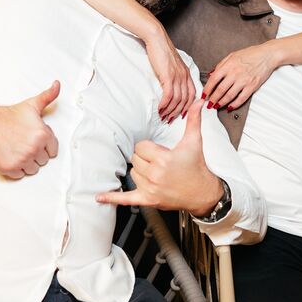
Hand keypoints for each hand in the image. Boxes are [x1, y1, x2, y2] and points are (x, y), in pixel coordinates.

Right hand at [0, 81, 60, 178]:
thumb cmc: (9, 115)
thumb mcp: (31, 105)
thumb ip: (48, 96)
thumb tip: (57, 84)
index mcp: (42, 134)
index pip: (53, 150)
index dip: (44, 144)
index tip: (34, 138)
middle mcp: (33, 149)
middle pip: (43, 160)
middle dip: (36, 152)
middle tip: (24, 141)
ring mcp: (21, 160)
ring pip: (33, 169)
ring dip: (27, 161)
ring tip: (18, 148)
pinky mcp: (10, 168)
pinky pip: (20, 175)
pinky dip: (16, 168)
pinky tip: (11, 154)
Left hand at [96, 99, 221, 215]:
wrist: (202, 193)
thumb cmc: (197, 167)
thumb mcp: (194, 142)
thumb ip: (194, 120)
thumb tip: (198, 102)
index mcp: (163, 159)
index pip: (141, 147)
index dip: (149, 147)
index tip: (159, 151)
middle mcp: (155, 175)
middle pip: (135, 159)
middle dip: (145, 158)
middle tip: (158, 161)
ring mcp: (150, 189)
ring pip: (132, 173)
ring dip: (140, 171)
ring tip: (156, 172)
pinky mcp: (148, 200)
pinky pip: (126, 199)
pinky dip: (112, 198)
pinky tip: (99, 197)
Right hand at [144, 31, 193, 122]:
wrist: (157, 39)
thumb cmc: (162, 50)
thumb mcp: (172, 63)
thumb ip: (174, 73)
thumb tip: (171, 83)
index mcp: (186, 73)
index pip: (192, 94)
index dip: (189, 106)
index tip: (183, 114)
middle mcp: (184, 76)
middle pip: (186, 100)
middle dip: (179, 112)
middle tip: (171, 119)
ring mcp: (177, 76)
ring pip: (178, 100)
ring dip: (170, 110)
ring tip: (163, 116)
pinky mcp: (168, 76)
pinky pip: (169, 95)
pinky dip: (165, 104)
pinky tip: (160, 109)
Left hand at [202, 42, 277, 110]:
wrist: (267, 55)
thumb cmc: (250, 54)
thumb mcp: (232, 55)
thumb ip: (221, 65)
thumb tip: (211, 75)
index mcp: (229, 65)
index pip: (214, 79)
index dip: (207, 89)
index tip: (203, 95)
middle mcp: (235, 73)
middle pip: (220, 89)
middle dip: (213, 99)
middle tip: (208, 104)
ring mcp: (244, 80)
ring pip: (229, 95)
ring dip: (221, 103)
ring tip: (217, 106)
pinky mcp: (252, 86)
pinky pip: (241, 98)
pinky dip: (235, 104)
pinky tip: (230, 107)